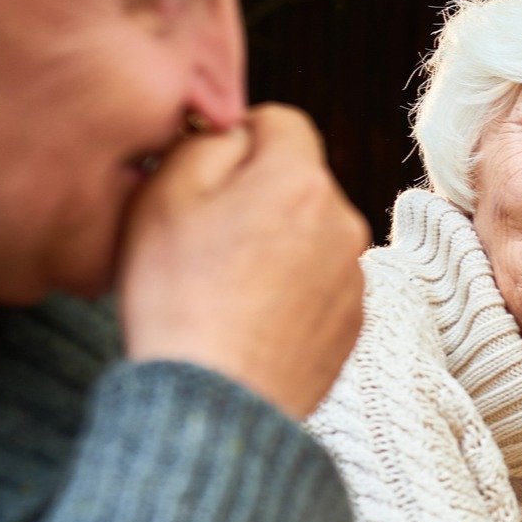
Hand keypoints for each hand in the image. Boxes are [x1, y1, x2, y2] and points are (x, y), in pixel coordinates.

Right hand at [117, 104, 367, 418]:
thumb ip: (208, 142)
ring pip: (310, 233)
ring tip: (223, 287)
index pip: (282, 122)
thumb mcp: (166, 195)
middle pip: (298, 181)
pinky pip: (319, 282)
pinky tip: (250, 318)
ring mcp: (355, 275)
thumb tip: (237, 133)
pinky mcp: (355, 322)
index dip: (239, 139)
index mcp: (301, 180)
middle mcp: (344, 221)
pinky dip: (290, 290)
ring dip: (275, 243)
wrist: (217, 400)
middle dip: (257, 194)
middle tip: (205, 238)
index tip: (206, 175)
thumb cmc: (180, 295)